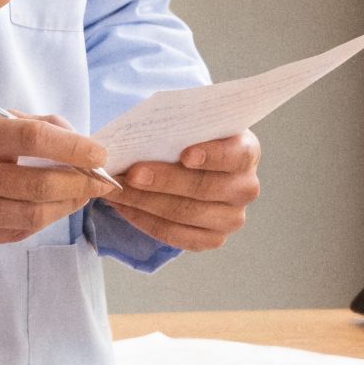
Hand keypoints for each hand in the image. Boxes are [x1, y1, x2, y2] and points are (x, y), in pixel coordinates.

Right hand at [0, 112, 122, 248]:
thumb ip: (33, 126)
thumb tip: (80, 142)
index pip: (34, 139)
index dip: (73, 147)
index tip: (99, 153)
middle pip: (40, 184)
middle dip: (80, 183)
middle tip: (101, 180)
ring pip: (34, 214)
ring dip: (67, 205)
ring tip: (81, 194)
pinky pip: (17, 231)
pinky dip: (42, 219)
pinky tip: (52, 208)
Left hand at [100, 131, 261, 249]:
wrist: (193, 165)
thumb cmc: (189, 139)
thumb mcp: (190, 125)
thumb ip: (177, 127)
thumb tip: (141, 133)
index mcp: (247, 152)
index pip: (237, 155)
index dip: (213, 156)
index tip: (185, 155)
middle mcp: (245, 188)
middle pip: (204, 188)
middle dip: (163, 181)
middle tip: (131, 173)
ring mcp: (232, 218)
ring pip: (186, 214)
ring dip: (146, 202)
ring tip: (117, 190)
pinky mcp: (212, 238)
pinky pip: (176, 235)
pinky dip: (145, 220)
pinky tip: (124, 207)